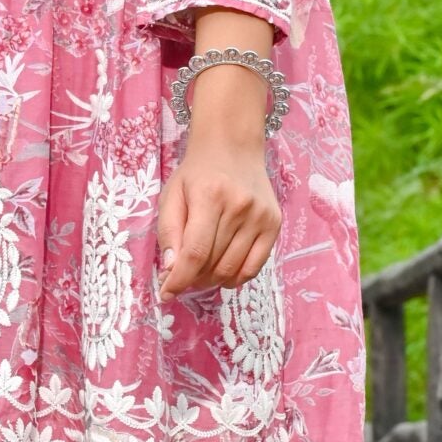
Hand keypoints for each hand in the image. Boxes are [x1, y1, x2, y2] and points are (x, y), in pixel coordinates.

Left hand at [156, 67, 279, 296]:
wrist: (232, 148)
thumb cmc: (197, 175)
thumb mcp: (172, 195)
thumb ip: (169, 233)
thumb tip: (170, 270)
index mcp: (209, 196)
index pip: (195, 252)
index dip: (179, 279)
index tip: (166, 294)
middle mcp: (240, 207)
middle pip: (213, 264)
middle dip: (192, 279)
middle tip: (182, 277)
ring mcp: (261, 216)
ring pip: (232, 270)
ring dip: (212, 280)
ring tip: (200, 273)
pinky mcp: (274, 224)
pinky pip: (255, 267)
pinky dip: (235, 278)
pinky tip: (222, 272)